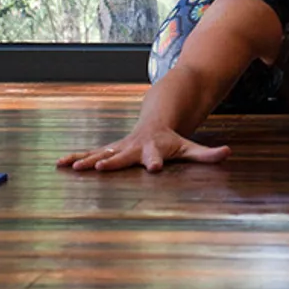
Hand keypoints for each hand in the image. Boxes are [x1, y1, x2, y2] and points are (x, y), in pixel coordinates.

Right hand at [57, 126, 229, 172]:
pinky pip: (90, 154)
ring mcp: (119, 147)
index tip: (153, 169)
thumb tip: (228, 153)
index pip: (155, 156)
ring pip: (101, 153)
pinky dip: (75, 157)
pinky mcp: (109, 149)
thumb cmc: (173, 139)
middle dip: (112, 161)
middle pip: (123, 155)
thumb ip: (207, 154)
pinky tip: (59, 163)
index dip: (155, 162)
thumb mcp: (190, 147)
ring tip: (71, 168)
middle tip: (101, 168)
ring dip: (86, 160)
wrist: (156, 119)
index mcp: (153, 148)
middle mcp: (133, 147)